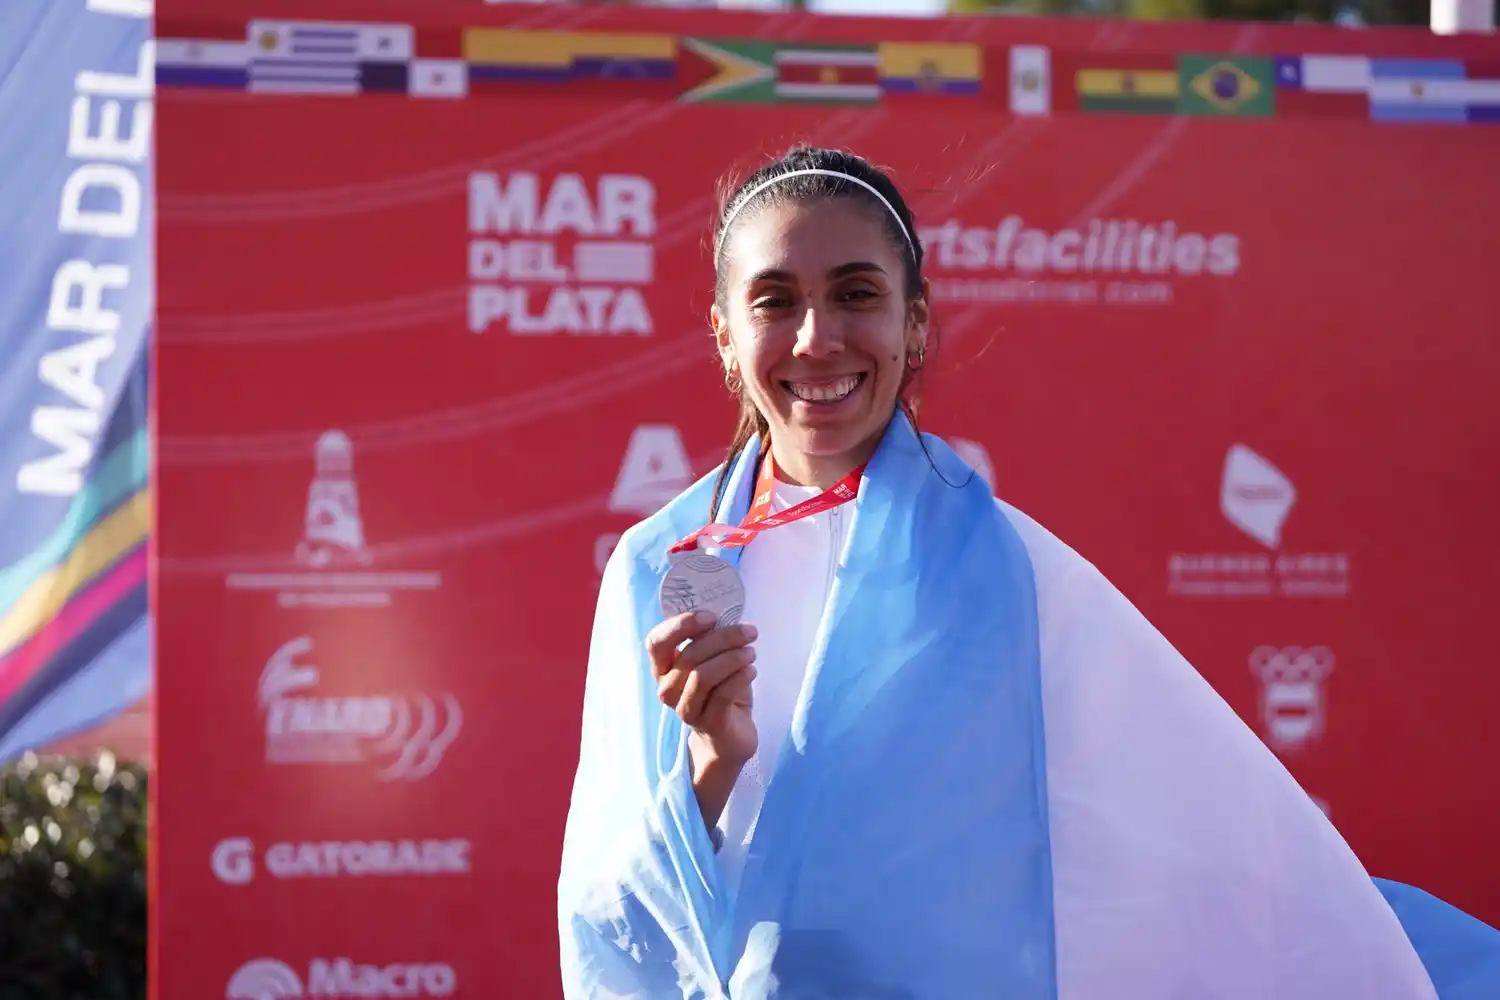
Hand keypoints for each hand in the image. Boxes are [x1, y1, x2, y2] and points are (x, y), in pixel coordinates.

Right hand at [646, 611, 757, 768]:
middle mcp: (668, 689)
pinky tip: (752, 670)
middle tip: (749, 631)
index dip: (680, 625)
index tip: (711, 617)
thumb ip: (711, 641)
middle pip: (689, 656)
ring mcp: (685, 709)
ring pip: (702, 676)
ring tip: (751, 652)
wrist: (730, 739)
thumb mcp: (713, 662)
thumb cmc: (720, 693)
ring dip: (732, 658)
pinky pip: (721, 694)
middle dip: (722, 638)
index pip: (657, 642)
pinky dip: (739, 677)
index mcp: (664, 669)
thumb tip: (726, 613)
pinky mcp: (709, 723)